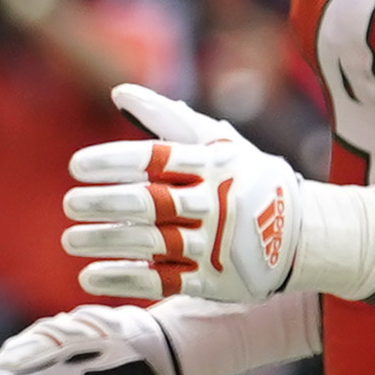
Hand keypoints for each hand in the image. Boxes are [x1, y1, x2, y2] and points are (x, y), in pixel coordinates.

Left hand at [65, 81, 374, 306]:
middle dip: (104, 203)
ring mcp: (214, 244)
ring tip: (70, 238)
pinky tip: (89, 275)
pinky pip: (161, 282)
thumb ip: (166, 117)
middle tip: (69, 203)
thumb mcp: (219, 142)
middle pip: (149, 203)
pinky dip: (123, 279)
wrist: (305, 234)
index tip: (75, 166)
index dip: (113, 162)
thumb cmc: (249, 178)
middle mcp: (212, 203)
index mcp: (212, 165)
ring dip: (105, 242)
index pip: (156, 158)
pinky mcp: (213, 281)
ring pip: (150, 243)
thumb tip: (117, 91)